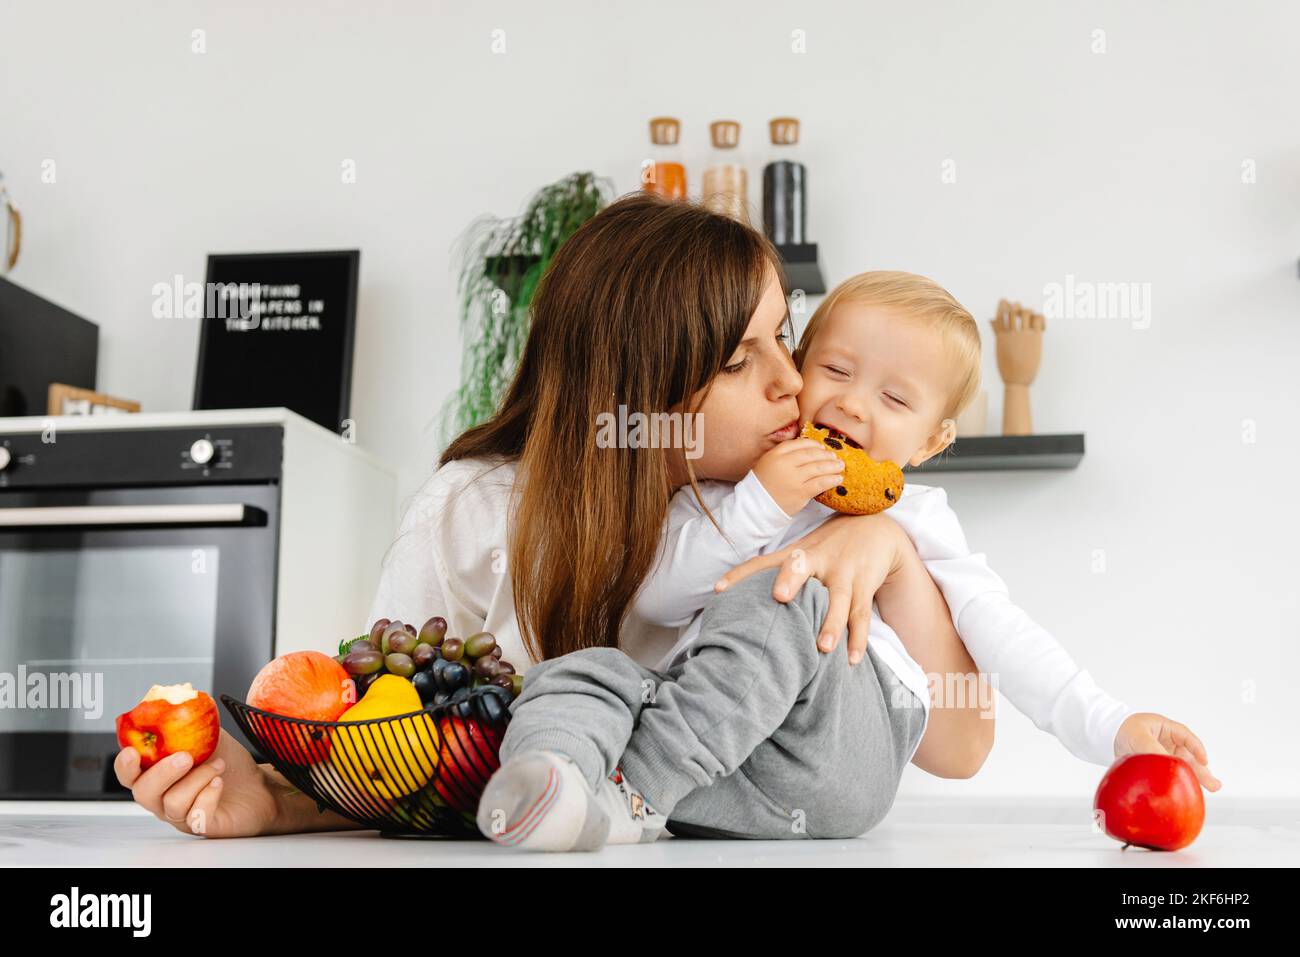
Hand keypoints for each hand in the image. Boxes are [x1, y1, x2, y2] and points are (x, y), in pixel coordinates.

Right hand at [114, 728, 280, 837]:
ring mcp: (181, 816)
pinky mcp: (203, 826)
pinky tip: (219, 782)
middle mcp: (163, 798)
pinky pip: (196, 817)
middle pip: (143, 793)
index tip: (133, 751)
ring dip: (197, 779)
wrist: (260, 785)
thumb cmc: (228, 762)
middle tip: (186, 757)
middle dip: (161, 773)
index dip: (124, 765)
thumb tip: (176, 696)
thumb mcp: (207, 735)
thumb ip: (187, 721)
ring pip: (173, 803)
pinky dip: (208, 796)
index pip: (128, 775)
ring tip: (218, 765)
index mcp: (157, 775)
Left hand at [714, 512, 909, 664]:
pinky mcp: (864, 585)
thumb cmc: (828, 547)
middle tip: (779, 596)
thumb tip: (737, 599)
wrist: (876, 529)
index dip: (740, 574)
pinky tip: (852, 660)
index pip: (762, 563)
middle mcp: (818, 560)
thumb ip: (775, 572)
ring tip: (823, 647)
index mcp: (796, 554)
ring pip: (838, 599)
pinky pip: (861, 615)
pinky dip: (858, 638)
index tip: (718, 589)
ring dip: (831, 623)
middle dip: (791, 579)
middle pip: (802, 567)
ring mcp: (843, 572)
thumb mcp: (802, 552)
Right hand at [751, 437, 843, 515]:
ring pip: (818, 468)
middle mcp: (785, 463)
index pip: (800, 444)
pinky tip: (838, 479)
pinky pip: (821, 483)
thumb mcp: (768, 463)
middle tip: (834, 456)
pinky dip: (832, 480)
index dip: (813, 445)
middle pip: (811, 454)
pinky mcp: (801, 492)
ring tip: (840, 466)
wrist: (755, 507)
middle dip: (826, 455)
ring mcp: (793, 478)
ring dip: (832, 466)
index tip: (821, 447)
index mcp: (776, 454)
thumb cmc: (763, 486)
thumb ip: (784, 456)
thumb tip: (809, 451)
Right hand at [990, 298, 1043, 386]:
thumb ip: (996, 332)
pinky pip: (1038, 319)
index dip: (1002, 305)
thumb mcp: (999, 347)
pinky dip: (1040, 318)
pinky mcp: (1035, 338)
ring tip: (1031, 318)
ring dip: (1028, 311)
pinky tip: (1041, 327)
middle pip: (1013, 310)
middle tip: (1020, 311)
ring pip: (1026, 312)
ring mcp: (1023, 335)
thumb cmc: (1008, 366)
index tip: (1004, 301)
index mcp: (1001, 336)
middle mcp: (1011, 333)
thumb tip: (991, 320)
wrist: (1016, 380)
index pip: (999, 314)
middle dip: (1016, 306)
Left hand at [1113, 712, 1221, 791]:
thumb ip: (1152, 748)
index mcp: (1165, 728)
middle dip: (1202, 769)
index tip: (1203, 760)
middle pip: (1189, 755)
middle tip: (1215, 784)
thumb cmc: (1123, 729)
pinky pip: (1172, 772)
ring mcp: (1164, 753)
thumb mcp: (1138, 735)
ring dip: (1196, 776)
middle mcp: (1168, 741)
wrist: (1106, 736)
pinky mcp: (1158, 765)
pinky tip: (1190, 790)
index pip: (1186, 736)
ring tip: (1212, 788)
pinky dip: (1180, 780)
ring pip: (1183, 765)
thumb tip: (1165, 764)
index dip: (1196, 748)